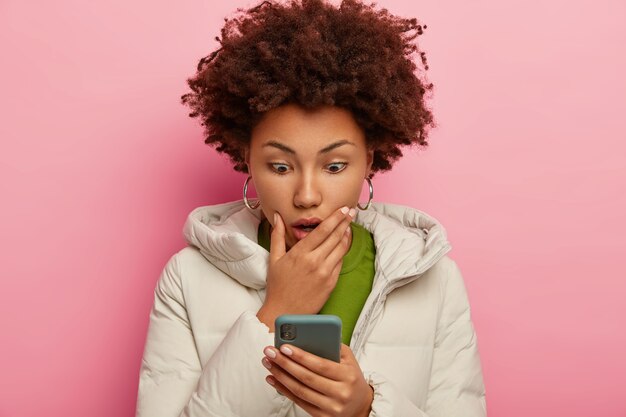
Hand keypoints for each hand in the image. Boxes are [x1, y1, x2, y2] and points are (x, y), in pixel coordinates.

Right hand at [257, 206, 355, 330]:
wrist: (285, 312)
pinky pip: (340, 263)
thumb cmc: (278, 286)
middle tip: (351, 212)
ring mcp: (325, 273)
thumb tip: (278, 216)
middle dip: (345, 222)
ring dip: (347, 235)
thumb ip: (277, 235)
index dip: (335, 218)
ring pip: (341, 249)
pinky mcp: (331, 283)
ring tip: (349, 226)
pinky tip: (344, 245)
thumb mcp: (275, 258)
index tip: (343, 209)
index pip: (322, 230)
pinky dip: (343, 252)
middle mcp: (315, 261)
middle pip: (335, 237)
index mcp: (300, 253)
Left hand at [261, 343, 373, 416]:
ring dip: (280, 376)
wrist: (360, 405)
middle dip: (285, 363)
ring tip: (269, 363)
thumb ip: (332, 346)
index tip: (284, 346)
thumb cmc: (350, 377)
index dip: (301, 356)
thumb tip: (307, 336)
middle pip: (306, 378)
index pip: (320, 365)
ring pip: (300, 391)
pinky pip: (299, 402)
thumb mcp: (348, 359)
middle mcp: (340, 393)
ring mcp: (331, 407)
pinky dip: (283, 390)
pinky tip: (273, 379)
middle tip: (270, 352)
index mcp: (348, 376)